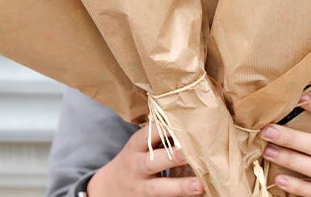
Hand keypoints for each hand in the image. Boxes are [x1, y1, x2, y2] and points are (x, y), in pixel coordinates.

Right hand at [87, 125, 203, 195]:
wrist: (110, 188)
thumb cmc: (135, 160)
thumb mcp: (139, 145)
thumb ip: (157, 135)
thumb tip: (187, 120)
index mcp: (136, 146)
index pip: (149, 134)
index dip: (166, 129)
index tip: (183, 124)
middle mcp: (137, 167)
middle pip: (153, 162)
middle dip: (172, 158)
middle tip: (188, 153)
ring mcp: (141, 188)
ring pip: (159, 188)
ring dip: (180, 186)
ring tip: (199, 186)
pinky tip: (198, 193)